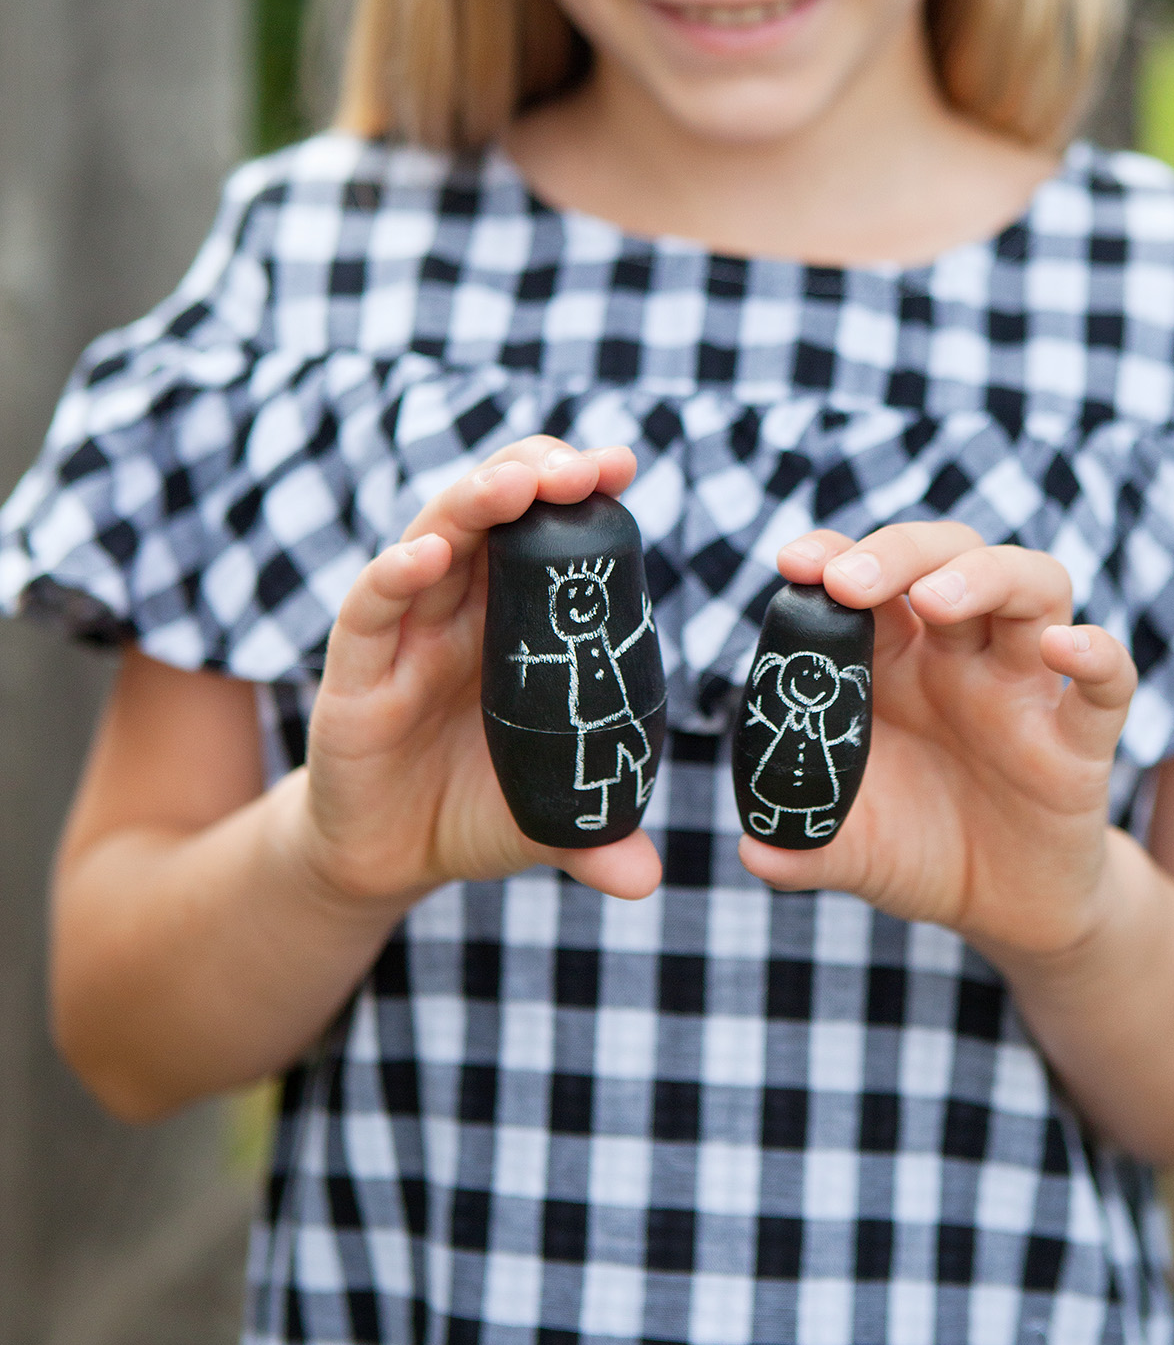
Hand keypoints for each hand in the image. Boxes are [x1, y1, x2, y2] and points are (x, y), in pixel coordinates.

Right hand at [297, 437, 661, 908]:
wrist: (385, 858)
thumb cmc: (474, 811)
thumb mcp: (546, 824)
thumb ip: (595, 839)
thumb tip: (646, 879)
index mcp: (516, 624)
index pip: (546, 537)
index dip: (580, 495)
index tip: (622, 465)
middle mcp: (461, 611)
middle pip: (492, 515)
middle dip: (534, 476)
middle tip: (582, 466)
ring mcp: (406, 634)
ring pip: (434, 541)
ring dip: (474, 504)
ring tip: (516, 486)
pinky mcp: (356, 671)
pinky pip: (371, 608)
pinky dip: (396, 575)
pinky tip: (427, 555)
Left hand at [737, 523, 1136, 959]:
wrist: (1008, 912)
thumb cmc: (921, 851)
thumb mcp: (851, 849)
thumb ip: (802, 846)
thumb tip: (753, 853)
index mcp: (895, 661)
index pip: (868, 577)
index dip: (833, 555)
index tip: (794, 564)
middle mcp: (961, 655)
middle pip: (948, 555)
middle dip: (898, 552)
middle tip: (848, 581)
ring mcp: (1024, 688)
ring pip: (1031, 585)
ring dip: (984, 575)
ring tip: (934, 601)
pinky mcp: (1079, 740)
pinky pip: (1107, 682)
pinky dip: (1097, 653)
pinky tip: (1066, 648)